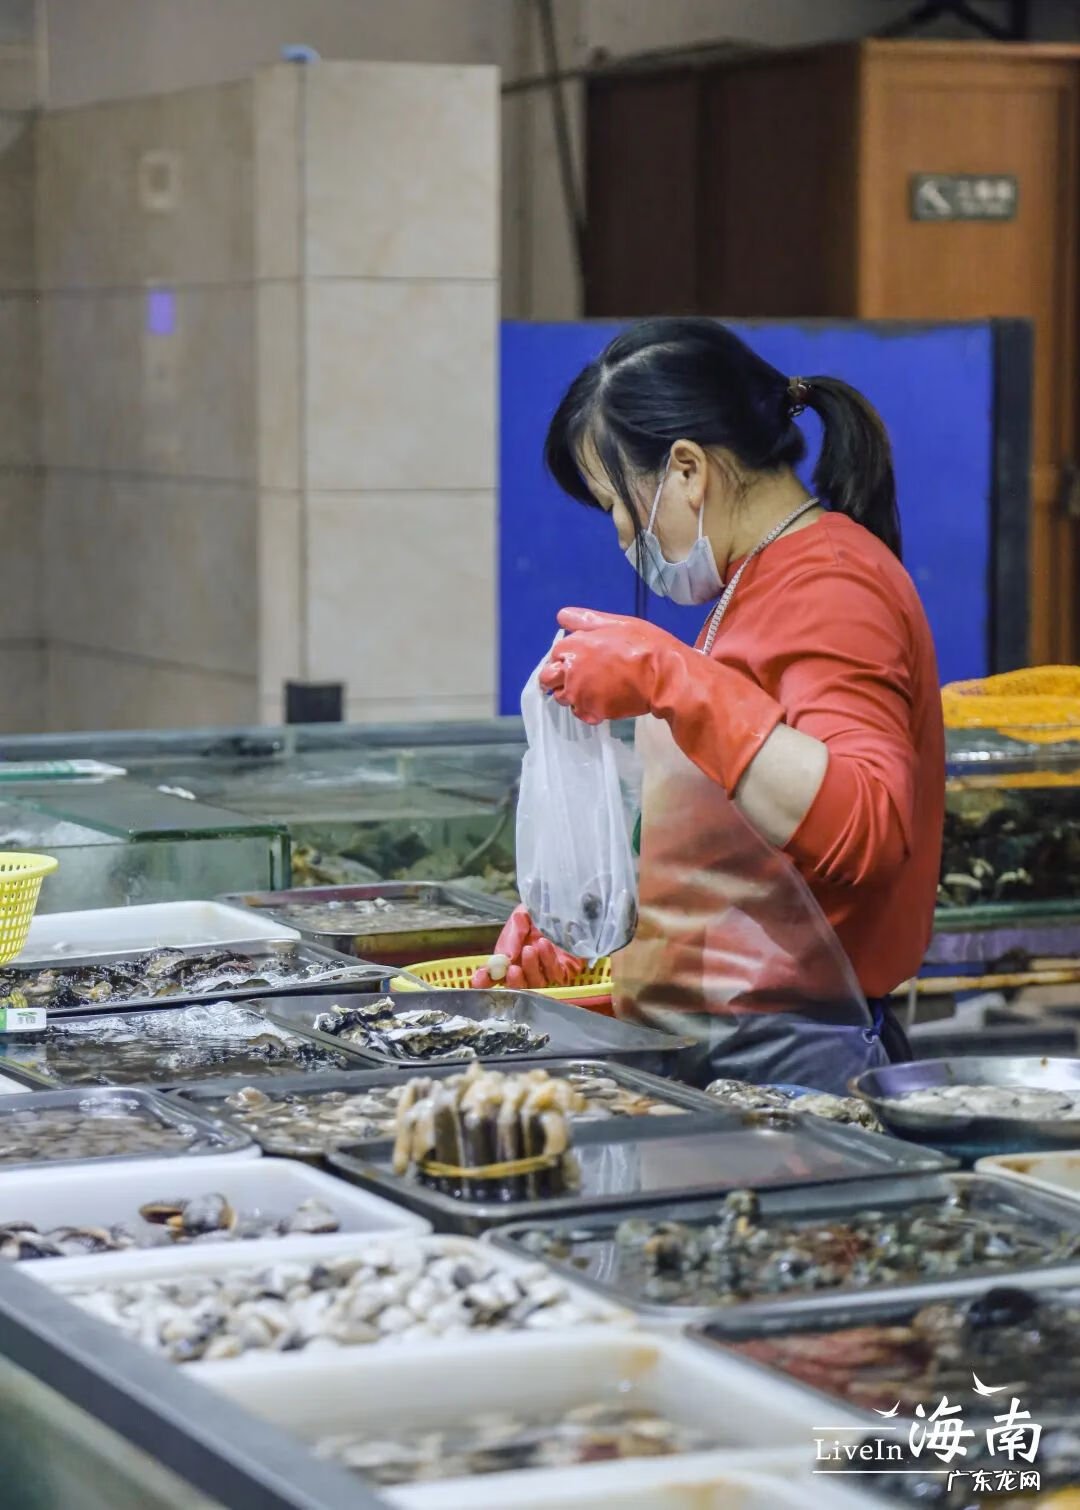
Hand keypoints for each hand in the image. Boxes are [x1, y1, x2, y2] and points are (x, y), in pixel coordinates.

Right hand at [471, 904, 584, 988]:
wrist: (565, 903)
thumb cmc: (540, 911)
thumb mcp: (520, 917)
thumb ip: (513, 936)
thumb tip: (507, 958)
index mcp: (511, 956)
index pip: (494, 976)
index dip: (485, 981)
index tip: (479, 981)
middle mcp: (527, 968)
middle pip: (516, 986)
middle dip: (513, 981)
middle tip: (512, 968)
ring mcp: (546, 971)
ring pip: (537, 983)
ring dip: (531, 967)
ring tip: (530, 948)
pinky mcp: (566, 970)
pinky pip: (556, 974)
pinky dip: (548, 962)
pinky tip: (543, 945)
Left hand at [538, 606, 685, 723]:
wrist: (664, 676)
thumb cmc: (644, 644)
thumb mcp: (615, 623)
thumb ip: (584, 621)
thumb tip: (561, 617)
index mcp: (572, 645)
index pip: (554, 655)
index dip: (565, 659)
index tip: (578, 662)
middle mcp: (569, 670)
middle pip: (547, 680)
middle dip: (558, 680)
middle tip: (579, 680)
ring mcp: (578, 693)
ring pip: (563, 698)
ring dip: (573, 696)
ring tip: (596, 691)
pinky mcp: (591, 711)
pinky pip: (580, 713)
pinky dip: (588, 709)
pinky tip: (604, 702)